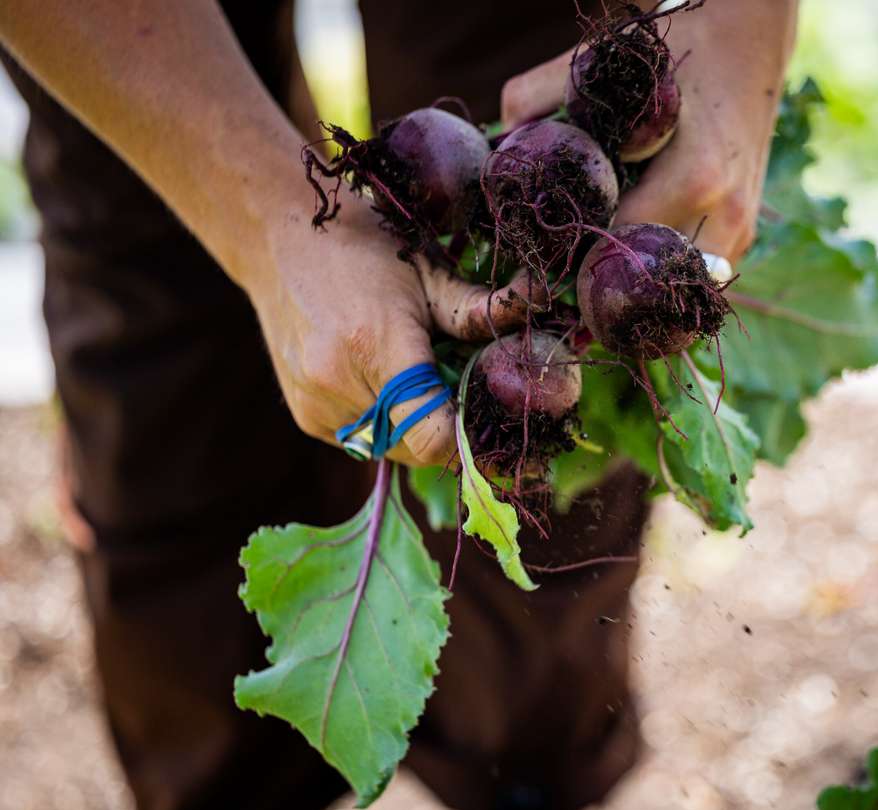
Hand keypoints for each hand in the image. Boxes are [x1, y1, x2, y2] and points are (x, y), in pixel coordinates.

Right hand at [244, 201, 537, 466]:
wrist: (281, 238)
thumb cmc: (367, 248)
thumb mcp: (430, 270)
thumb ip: (482, 308)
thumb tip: (543, 305)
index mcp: (377, 344)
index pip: (431, 436)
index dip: (467, 438)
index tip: (485, 415)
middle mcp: (339, 383)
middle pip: (418, 449)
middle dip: (447, 428)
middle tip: (456, 387)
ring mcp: (316, 405)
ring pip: (391, 450)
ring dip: (415, 427)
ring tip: (417, 377)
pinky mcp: (304, 417)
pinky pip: (364, 442)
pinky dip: (385, 423)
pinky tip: (382, 380)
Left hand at [500, 0, 797, 261]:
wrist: (749, 41)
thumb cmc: (674, 51)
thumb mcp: (604, 62)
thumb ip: (538, 94)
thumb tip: (497, 136)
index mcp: (693, 178)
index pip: (616, 250)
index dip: (571, 262)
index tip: (537, 269)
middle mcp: (723, 215)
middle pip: (644, 282)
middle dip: (597, 281)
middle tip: (556, 279)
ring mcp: (738, 230)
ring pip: (670, 288)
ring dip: (631, 283)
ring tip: (590, 269)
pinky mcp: (743, 236)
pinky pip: (690, 275)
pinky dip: (658, 269)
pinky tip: (630, 251)